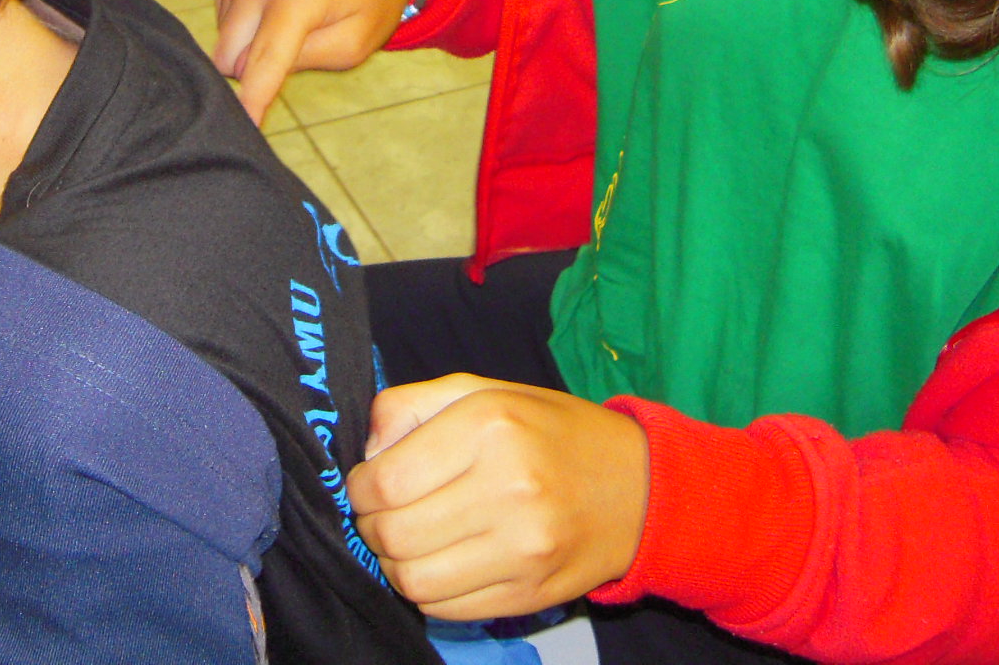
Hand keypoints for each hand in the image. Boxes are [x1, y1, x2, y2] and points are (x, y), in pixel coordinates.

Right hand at [212, 0, 415, 124]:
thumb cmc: (365, 5)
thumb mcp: (352, 46)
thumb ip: (303, 61)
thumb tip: (247, 74)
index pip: (265, 60)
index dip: (253, 100)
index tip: (243, 127)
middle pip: (231, 59)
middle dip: (254, 73)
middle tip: (296, 54)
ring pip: (224, 46)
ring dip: (249, 51)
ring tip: (289, 30)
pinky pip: (222, 27)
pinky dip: (244, 32)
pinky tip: (273, 17)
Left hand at [345, 374, 649, 620]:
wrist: (638, 488)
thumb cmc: (551, 433)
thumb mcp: (483, 391)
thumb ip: (411, 406)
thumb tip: (367, 453)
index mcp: (491, 428)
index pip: (386, 480)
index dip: (359, 488)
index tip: (366, 483)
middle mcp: (509, 490)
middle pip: (394, 535)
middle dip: (371, 526)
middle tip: (381, 513)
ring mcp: (523, 550)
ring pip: (413, 581)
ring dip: (394, 563)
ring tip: (408, 539)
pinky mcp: (530, 595)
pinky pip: (445, 608)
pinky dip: (427, 590)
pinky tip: (440, 561)